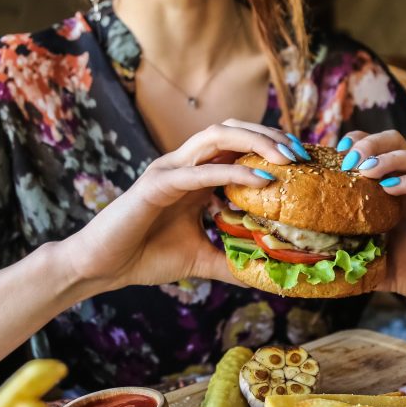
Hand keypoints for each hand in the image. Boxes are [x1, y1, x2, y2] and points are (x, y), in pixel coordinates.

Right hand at [60, 120, 302, 294]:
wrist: (101, 267)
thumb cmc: (145, 256)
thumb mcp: (201, 259)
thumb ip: (232, 260)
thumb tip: (266, 276)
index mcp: (195, 175)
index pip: (238, 146)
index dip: (271, 146)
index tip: (304, 162)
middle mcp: (184, 164)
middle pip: (233, 130)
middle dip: (270, 136)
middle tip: (301, 154)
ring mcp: (169, 170)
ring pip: (217, 137)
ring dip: (255, 142)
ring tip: (286, 157)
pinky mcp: (157, 184)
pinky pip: (200, 171)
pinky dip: (232, 171)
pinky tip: (260, 178)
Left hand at [341, 130, 405, 323]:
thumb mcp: (385, 271)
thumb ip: (358, 266)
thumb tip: (322, 271)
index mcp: (399, 196)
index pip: (377, 154)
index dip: (356, 147)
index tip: (335, 156)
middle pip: (396, 143)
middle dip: (370, 144)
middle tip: (349, 160)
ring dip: (389, 158)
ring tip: (366, 168)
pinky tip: (391, 188)